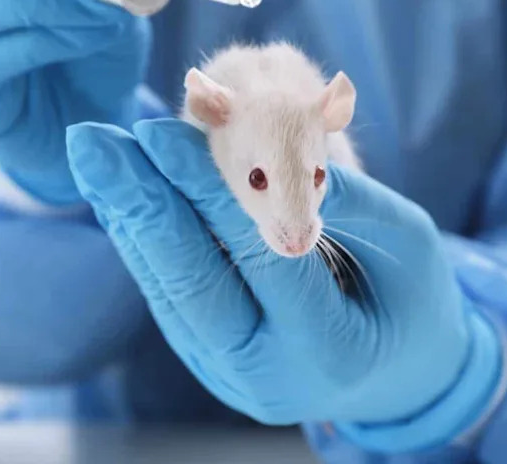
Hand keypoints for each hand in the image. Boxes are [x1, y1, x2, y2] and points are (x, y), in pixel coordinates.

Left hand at [66, 119, 500, 448]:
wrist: (401, 375)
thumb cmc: (414, 300)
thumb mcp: (410, 244)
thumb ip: (353, 201)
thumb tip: (283, 146)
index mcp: (327, 348)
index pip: (256, 255)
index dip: (203, 190)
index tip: (156, 131)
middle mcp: (267, 373)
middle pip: (191, 281)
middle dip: (139, 203)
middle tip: (92, 142)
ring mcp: (231, 374)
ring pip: (169, 289)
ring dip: (129, 218)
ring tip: (98, 158)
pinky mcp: (210, 360)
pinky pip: (171, 296)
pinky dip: (146, 242)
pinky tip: (124, 196)